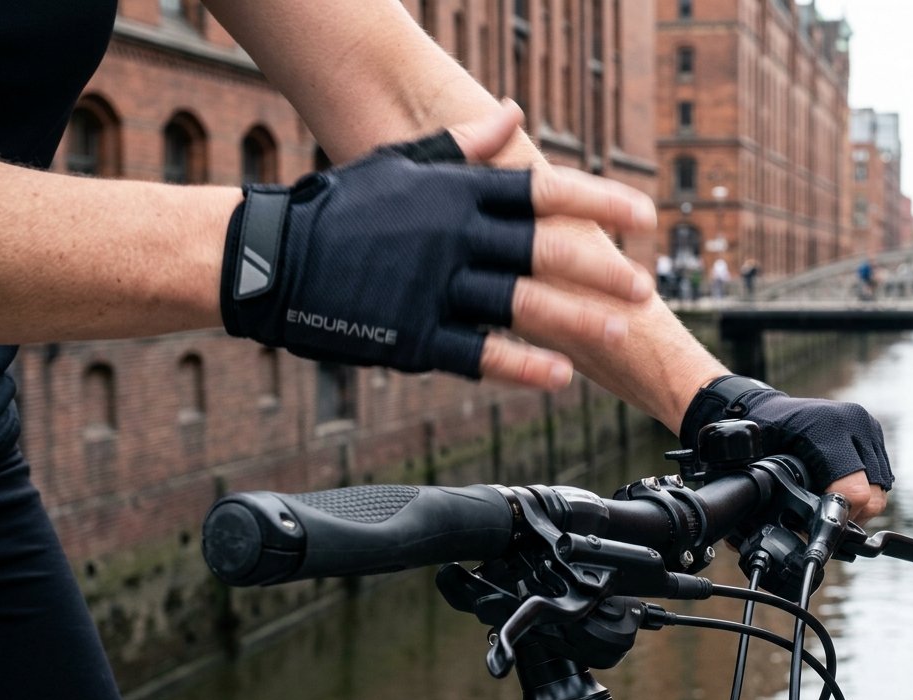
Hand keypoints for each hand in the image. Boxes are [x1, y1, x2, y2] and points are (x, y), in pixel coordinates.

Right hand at [221, 101, 654, 386]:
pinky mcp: (412, 335)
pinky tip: (559, 375)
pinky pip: (477, 352)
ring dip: (575, 319)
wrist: (267, 255)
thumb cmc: (341, 206)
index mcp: (457, 193)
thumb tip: (513, 112)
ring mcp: (433, 288)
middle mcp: (453, 237)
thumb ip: (466, 144)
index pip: (544, 191)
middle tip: (646, 284)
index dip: (600, 201)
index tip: (645, 215)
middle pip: (543, 251)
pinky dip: (520, 363)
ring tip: (619, 331)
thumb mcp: (403, 162)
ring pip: (519, 304)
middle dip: (601, 268)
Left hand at [680, 376, 891, 523]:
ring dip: (857, 507)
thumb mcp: (758, 462)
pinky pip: (880, 480)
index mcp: (828, 428)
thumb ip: (767, 495)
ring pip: (880, 491)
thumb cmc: (760, 434)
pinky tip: (836, 491)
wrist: (767, 407)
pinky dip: (862, 492)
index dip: (836, 519)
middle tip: (819, 521)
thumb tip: (756, 539)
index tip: (817, 530)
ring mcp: (869, 429)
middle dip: (847, 516)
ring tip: (826, 505)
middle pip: (872, 495)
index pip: (853, 490)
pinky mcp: (875, 436)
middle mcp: (856, 424)